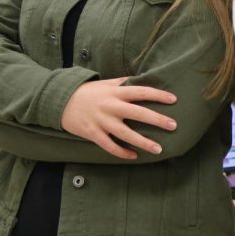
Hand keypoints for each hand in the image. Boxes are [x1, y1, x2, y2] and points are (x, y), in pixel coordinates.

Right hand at [60, 77, 176, 159]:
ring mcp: (101, 121)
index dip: (158, 95)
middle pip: (138, 112)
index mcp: (115, 92)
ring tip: (159, 149)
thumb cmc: (87, 92)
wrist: (60, 101)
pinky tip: (134, 156)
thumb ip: (123, 83)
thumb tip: (141, 80)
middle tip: (174, 125)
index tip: (174, 99)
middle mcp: (110, 105)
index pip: (141, 91)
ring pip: (126, 134)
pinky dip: (122, 152)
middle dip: (157, 119)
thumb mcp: (105, 83)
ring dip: (143, 142)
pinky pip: (110, 146)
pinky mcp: (93, 133)